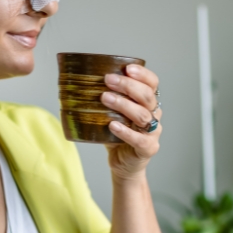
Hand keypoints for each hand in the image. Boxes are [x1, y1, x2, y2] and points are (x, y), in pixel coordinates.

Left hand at [99, 64, 161, 181]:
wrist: (123, 164)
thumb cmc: (117, 135)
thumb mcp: (111, 113)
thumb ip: (105, 99)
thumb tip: (78, 81)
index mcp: (148, 102)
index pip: (152, 83)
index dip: (142, 74)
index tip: (127, 68)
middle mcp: (154, 115)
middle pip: (147, 96)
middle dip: (128, 86)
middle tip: (108, 80)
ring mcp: (153, 132)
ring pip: (143, 115)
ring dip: (124, 105)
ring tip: (105, 98)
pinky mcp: (148, 148)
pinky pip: (139, 139)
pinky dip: (125, 131)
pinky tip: (112, 125)